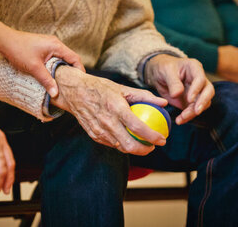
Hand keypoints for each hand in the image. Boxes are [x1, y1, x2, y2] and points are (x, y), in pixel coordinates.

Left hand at [2, 30, 84, 97]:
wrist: (4, 40)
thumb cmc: (19, 50)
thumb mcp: (34, 68)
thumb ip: (46, 80)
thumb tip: (56, 93)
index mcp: (56, 46)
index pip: (74, 58)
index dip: (79, 70)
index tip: (80, 82)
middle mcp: (55, 43)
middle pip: (69, 58)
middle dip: (72, 71)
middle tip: (73, 84)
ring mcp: (49, 44)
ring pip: (61, 58)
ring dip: (63, 69)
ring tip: (63, 82)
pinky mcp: (43, 47)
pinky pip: (54, 58)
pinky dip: (55, 66)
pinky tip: (52, 75)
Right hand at [51, 66, 168, 155]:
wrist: (74, 92)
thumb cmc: (100, 88)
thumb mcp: (122, 88)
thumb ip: (144, 96)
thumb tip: (163, 102)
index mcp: (116, 108)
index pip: (138, 127)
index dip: (152, 136)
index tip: (162, 139)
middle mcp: (107, 121)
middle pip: (129, 145)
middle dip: (145, 150)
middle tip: (153, 146)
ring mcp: (99, 130)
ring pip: (120, 147)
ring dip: (134, 149)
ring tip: (143, 144)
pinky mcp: (93, 135)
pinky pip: (111, 144)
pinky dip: (121, 144)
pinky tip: (128, 139)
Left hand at [145, 55, 214, 124]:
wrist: (158, 74)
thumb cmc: (163, 68)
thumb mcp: (165, 71)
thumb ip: (173, 82)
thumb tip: (177, 94)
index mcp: (194, 67)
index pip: (201, 79)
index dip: (197, 89)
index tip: (189, 99)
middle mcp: (199, 79)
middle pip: (209, 91)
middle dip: (203, 102)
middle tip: (196, 111)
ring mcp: (197, 91)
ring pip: (203, 103)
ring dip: (194, 112)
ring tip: (182, 118)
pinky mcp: (192, 101)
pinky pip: (194, 110)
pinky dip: (188, 116)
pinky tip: (180, 120)